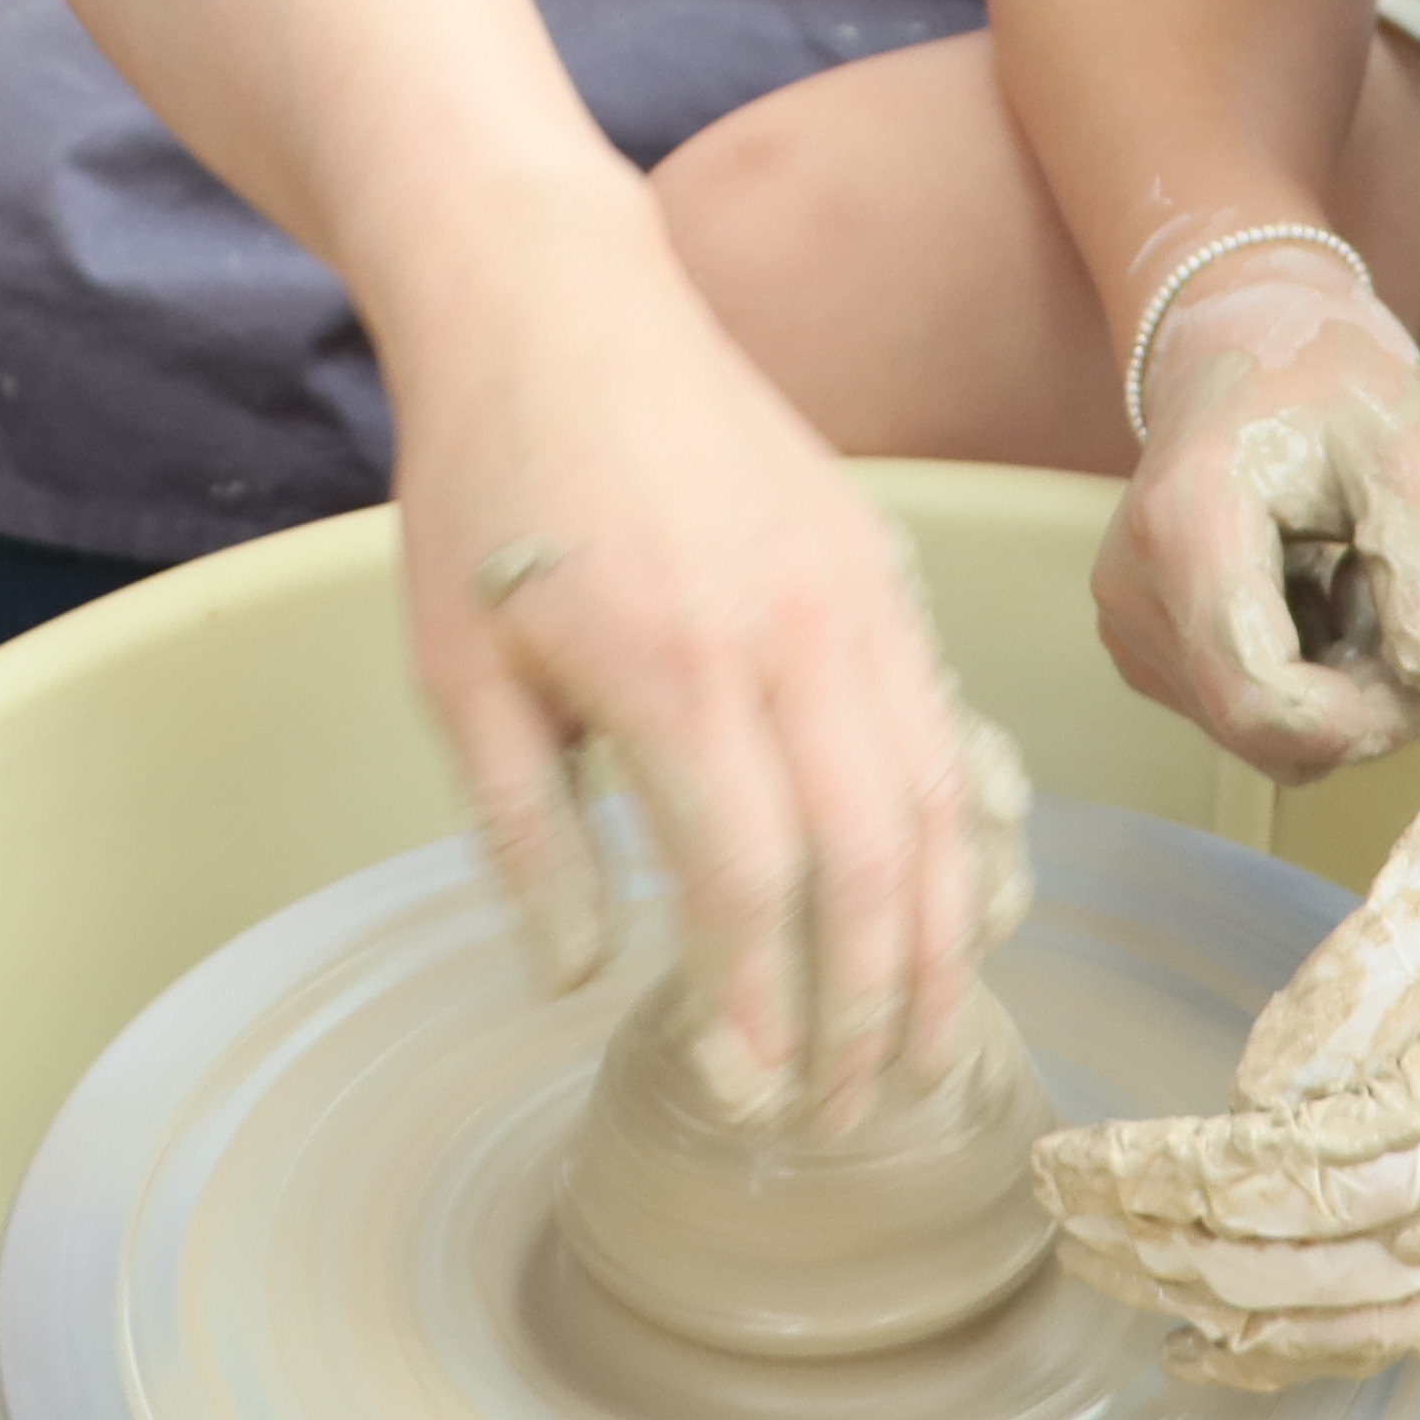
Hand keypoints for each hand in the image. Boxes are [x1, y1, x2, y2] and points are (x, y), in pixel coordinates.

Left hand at [382, 181, 1007, 1130]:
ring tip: (919, 1058)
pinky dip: (961, 844)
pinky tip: (945, 923)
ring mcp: (853, 597)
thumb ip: (527, 834)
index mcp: (670, 664)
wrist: (557, 300)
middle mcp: (788, 633)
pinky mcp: (881, 572)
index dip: (760, 1006)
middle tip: (840, 1119)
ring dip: (939, 949)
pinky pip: (947, 733)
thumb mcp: (458, 671)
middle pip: (872, 862)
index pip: (750, 880)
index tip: (745, 1097)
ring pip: (938, 805)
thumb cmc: (487, 486)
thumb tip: (580, 980)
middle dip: (868, 1013)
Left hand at [1029, 729, 1419, 1380]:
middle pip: (1290, 1270)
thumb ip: (1368, 978)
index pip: (1286, 1179)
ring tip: (1098, 1262)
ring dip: (1202, 1299)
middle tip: (1053, 1200)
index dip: (1165, 1180)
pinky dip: (1288, 1346)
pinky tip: (1208, 1340)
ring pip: (1331, 1324)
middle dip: (1155, 1241)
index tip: (1071, 1159)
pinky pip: (1388, 1333)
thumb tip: (1257, 1091)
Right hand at [1095, 254, 1419, 784]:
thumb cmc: (1327, 377)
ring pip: (1258, 730)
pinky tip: (1322, 592)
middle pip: (1261, 728)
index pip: (1264, 701)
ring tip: (1361, 578)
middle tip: (1418, 611)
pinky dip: (1307, 676)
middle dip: (1363, 702)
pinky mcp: (1141, 641)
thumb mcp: (1406, 449)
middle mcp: (1132, 590)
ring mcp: (1127, 622)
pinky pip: (1242, 710)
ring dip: (1340, 686)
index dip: (1367, 721)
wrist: (1243, 334)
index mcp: (1185, 528)